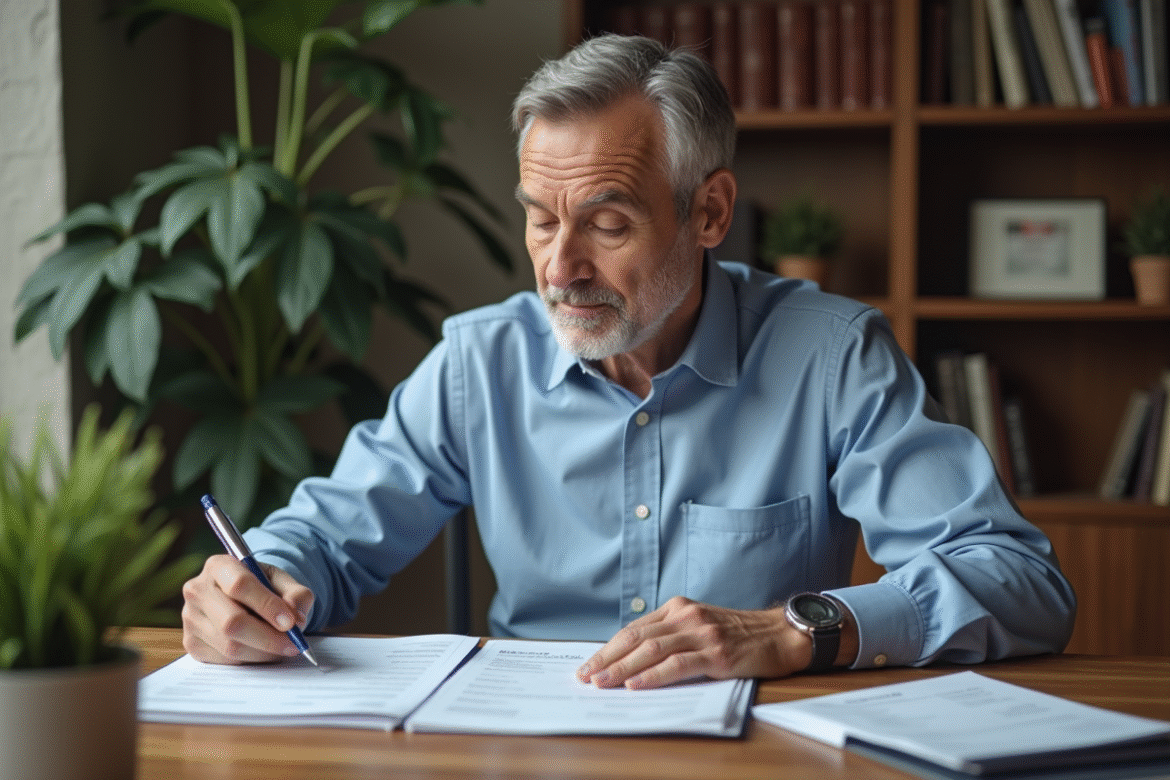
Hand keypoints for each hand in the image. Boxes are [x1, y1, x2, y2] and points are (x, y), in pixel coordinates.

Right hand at [181, 554, 314, 664]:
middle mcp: (197, 591)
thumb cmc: (262, 587)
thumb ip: (295, 594)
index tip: (290, 622)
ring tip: (283, 648)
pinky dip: (251, 661)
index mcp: (218, 566)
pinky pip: (224, 661)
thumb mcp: (282, 581)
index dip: (267, 606)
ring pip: (229, 645)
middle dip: (268, 637)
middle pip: (232, 622)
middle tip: (293, 643)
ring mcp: (190, 619)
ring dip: (263, 652)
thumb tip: (296, 620)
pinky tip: (264, 652)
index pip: (240, 585)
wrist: (241, 598)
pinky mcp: (192, 643)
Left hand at [576, 596, 814, 689]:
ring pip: (652, 650)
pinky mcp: (717, 654)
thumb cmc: (737, 635)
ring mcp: (702, 634)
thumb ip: (670, 636)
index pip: (633, 629)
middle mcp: (686, 616)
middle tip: (586, 676)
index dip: (608, 648)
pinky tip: (636, 684)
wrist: (779, 635)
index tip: (588, 665)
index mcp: (678, 608)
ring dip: (622, 668)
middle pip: (636, 638)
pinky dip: (653, 675)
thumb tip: (631, 661)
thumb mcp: (699, 627)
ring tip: (602, 683)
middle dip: (607, 658)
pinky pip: (678, 664)